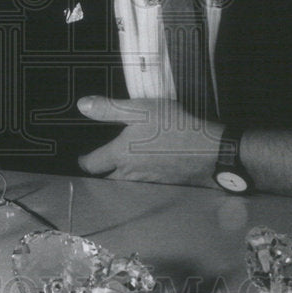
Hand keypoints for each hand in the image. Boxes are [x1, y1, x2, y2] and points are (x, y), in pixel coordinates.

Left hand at [76, 96, 223, 186]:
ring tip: (121, 167)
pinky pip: (145, 187)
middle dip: (101, 174)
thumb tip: (82, 105)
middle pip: (106, 180)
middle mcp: (130, 174)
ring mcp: (148, 183)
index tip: (82, 157)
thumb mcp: (139, 110)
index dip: (83, 161)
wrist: (209, 150)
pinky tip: (148, 169)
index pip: (91, 165)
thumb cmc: (174, 127)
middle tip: (99, 164)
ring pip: (125, 185)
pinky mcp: (164, 186)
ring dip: (120, 178)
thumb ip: (109, 108)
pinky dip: (141, 180)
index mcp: (120, 155)